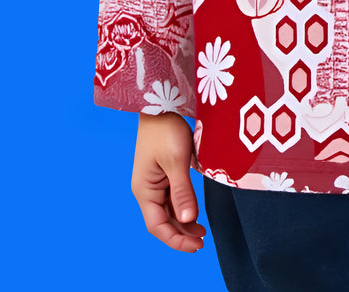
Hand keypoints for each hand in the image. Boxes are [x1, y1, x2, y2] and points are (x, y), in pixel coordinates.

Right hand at [131, 112, 206, 252]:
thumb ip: (182, 191)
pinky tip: (194, 211)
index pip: (158, 226)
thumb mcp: (177, 160)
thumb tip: (188, 218)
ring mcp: (154, 181)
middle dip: (181, 233)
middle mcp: (147, 189)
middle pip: (163, 221)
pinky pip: (171, 197)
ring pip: (168, 210)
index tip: (197, 245)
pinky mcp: (163, 173)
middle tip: (203, 240)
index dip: (176, 239)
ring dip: (183, 222)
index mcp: (144, 190)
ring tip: (202, 231)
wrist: (161, 102)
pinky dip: (183, 207)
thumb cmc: (166, 128)